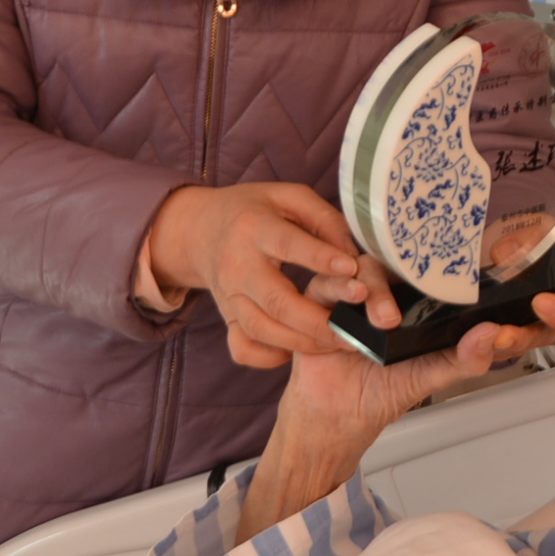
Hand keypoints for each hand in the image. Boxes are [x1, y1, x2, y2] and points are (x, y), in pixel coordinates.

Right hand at [145, 183, 397, 367]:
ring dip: (303, 343)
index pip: (288, 244)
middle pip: (276, 301)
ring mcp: (229, 296)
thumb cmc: (255, 211)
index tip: (354, 269)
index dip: (321, 258)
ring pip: (263, 330)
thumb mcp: (289, 197)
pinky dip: (269, 357)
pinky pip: (243, 348)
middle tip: (354, 330)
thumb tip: (353, 256)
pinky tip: (296, 350)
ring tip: (339, 343)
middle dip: (319, 321)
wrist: (200, 231)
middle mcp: (237, 266)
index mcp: (254, 228)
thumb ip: (325, 220)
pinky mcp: (227, 319)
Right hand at [234, 291, 554, 539]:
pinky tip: (352, 301)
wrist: (333, 415)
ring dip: (378, 290)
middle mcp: (396, 287)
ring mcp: (361, 288)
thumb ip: (467, 358)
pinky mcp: (329, 296)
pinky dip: (342, 287)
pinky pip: (333, 278)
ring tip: (384, 321)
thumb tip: (496, 334)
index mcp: (427, 300)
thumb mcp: (434, 377)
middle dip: (422, 265)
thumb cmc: (384, 391)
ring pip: (372, 264)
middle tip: (432, 290)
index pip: (453, 270)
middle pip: (409, 255)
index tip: (503, 261)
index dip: (482, 262)